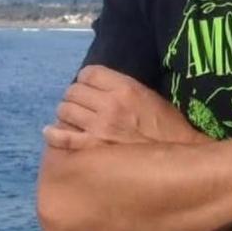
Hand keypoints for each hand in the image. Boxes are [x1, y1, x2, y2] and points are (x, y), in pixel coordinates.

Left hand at [43, 65, 206, 150]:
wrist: (180, 157)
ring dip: (66, 113)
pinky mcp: (92, 149)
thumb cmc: (169, 129)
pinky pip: (62, 137)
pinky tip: (51, 132)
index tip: (88, 88)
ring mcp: (99, 128)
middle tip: (80, 106)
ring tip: (72, 119)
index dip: (86, 80)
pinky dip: (53, 134)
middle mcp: (109, 105)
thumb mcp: (151, 98)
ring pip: (65, 111)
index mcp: (126, 88)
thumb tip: (103, 89)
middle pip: (74, 91)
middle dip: (74, 97)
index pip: (90, 73)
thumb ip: (125, 90)